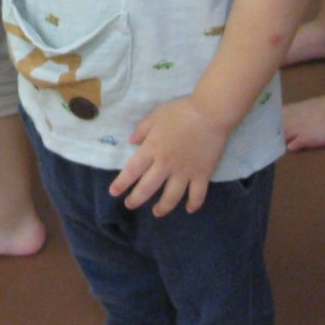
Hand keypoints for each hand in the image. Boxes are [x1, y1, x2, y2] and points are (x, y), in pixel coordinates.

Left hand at [110, 97, 230, 216]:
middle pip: (147, 188)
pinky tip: (188, 208)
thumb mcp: (156, 115)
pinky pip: (197, 195)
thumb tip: (131, 141)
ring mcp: (185, 172)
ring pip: (171, 197)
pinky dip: (193, 204)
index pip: (132, 171)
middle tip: (130, 205)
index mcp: (152, 149)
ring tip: (156, 212)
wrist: (210, 113)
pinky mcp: (202, 174)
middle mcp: (166, 165)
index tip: (114, 192)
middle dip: (136, 200)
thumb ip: (142, 129)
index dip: (121, 183)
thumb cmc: (182, 111)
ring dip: (162, 208)